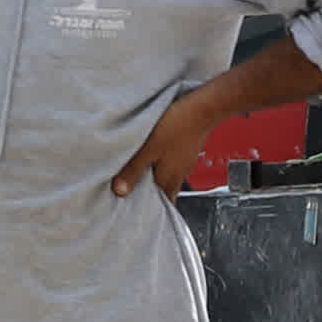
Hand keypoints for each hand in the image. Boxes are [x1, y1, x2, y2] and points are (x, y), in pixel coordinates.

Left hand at [110, 84, 239, 198]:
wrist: (202, 107)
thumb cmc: (176, 126)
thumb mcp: (148, 149)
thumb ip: (133, 170)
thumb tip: (119, 191)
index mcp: (169, 180)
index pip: (161, 206)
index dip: (149, 211)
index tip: (135, 214)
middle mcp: (179, 176)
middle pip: (163, 194)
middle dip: (150, 197)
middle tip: (134, 197)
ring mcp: (184, 164)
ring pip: (166, 179)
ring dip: (153, 180)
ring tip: (138, 177)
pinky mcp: (185, 151)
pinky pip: (171, 165)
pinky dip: (160, 166)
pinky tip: (152, 157)